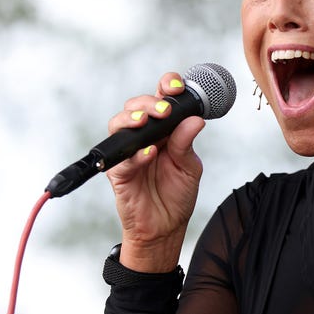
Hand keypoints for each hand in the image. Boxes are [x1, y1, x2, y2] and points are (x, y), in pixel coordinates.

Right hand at [105, 72, 204, 271]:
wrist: (166, 227)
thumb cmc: (177, 193)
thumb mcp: (190, 166)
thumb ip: (187, 143)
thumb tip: (195, 120)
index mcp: (162, 129)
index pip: (160, 99)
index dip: (165, 86)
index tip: (176, 86)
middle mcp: (142, 136)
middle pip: (136, 106)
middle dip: (149, 102)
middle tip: (165, 110)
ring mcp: (128, 153)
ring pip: (119, 125)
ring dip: (132, 119)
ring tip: (147, 122)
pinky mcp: (118, 173)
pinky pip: (121, 159)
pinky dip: (135, 154)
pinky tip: (149, 153)